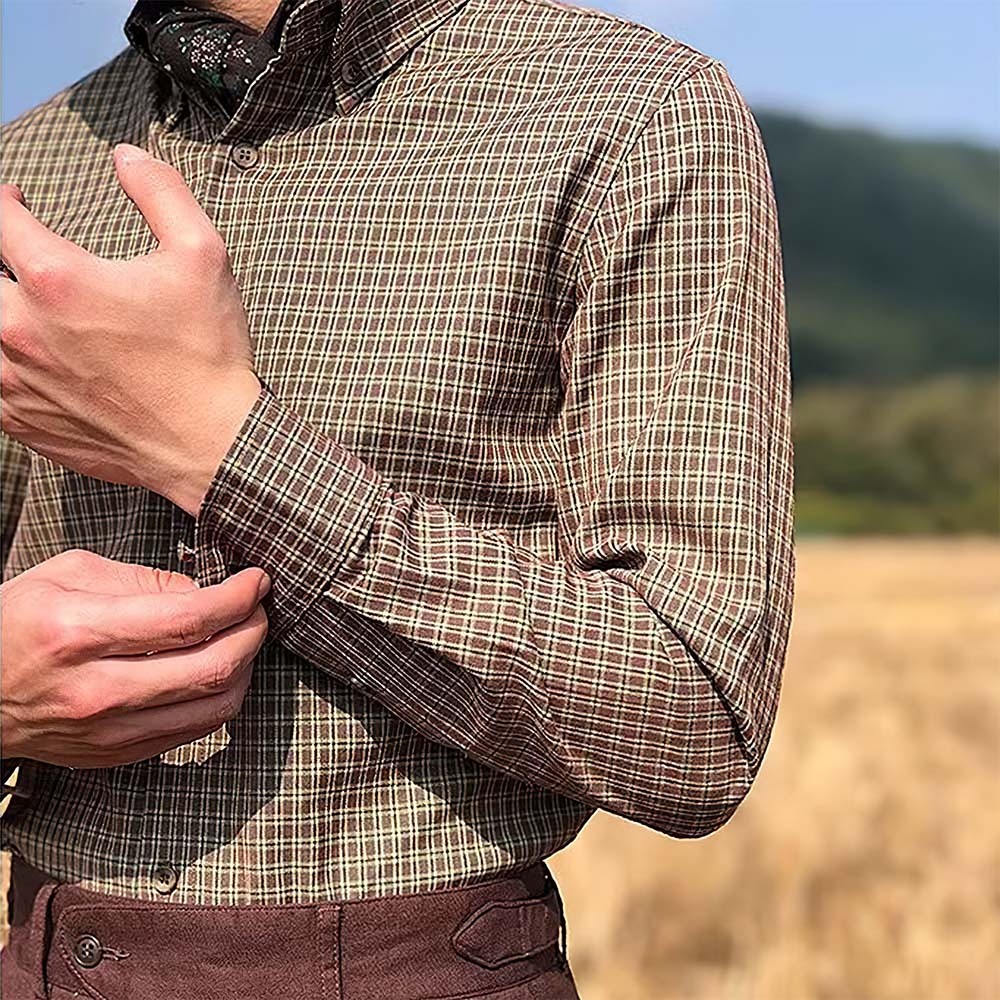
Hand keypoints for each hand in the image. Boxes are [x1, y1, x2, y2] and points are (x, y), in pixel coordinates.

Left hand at [0, 145, 260, 516]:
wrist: (212, 443)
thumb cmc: (207, 355)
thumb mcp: (203, 256)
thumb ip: (160, 192)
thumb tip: (127, 156)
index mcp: (57, 278)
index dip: (5, 199)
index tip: (18, 200)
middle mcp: (21, 328)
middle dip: (1, 259)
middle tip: (21, 257)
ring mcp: (13, 379)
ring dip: (3, 312)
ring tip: (26, 306)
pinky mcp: (19, 419)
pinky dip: (3, 362)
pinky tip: (24, 355)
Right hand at [0, 548, 269, 768]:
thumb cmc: (17, 623)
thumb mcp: (69, 575)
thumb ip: (144, 580)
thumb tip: (208, 591)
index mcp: (79, 633)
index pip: (188, 619)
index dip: (238, 597)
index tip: (257, 581)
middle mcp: (97, 690)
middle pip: (214, 668)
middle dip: (254, 631)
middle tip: (258, 607)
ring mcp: (109, 731)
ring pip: (216, 706)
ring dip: (246, 667)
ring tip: (242, 637)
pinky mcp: (118, 754)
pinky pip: (196, 730)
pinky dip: (220, 696)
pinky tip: (216, 669)